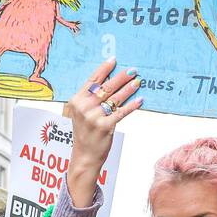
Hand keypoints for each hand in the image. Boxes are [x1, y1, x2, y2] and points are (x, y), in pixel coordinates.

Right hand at [62, 58, 142, 206]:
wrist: (84, 156)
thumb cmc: (85, 133)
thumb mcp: (82, 114)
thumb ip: (91, 99)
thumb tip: (109, 82)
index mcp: (76, 101)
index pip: (92, 81)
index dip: (104, 69)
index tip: (114, 60)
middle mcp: (84, 107)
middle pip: (105, 87)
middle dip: (120, 78)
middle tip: (132, 70)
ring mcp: (94, 117)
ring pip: (114, 99)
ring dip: (128, 89)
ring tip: (138, 82)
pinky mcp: (105, 127)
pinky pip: (121, 112)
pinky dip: (132, 106)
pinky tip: (140, 100)